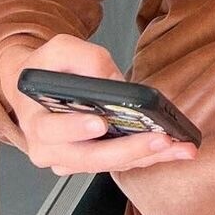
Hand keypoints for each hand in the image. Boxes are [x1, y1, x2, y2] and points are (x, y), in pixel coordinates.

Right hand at [0, 33, 197, 175]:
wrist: (35, 89)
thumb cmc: (47, 70)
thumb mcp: (58, 50)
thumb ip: (83, 58)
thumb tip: (113, 80)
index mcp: (36, 121)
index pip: (52, 131)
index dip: (76, 129)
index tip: (100, 122)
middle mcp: (50, 149)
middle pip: (90, 158)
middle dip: (129, 150)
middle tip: (159, 140)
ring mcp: (71, 160)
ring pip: (110, 164)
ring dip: (147, 157)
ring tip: (179, 147)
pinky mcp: (92, 161)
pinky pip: (120, 163)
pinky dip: (147, 157)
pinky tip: (173, 149)